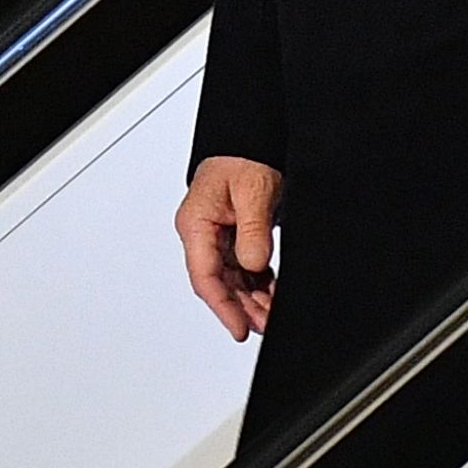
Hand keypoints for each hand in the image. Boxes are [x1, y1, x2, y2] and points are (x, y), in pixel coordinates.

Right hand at [174, 154, 281, 339]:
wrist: (250, 139)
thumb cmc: (243, 157)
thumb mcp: (252, 191)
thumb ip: (252, 230)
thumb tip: (252, 264)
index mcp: (196, 223)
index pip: (205, 276)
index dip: (223, 307)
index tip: (240, 328)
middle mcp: (202, 233)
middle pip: (218, 283)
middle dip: (242, 308)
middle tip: (266, 325)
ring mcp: (217, 236)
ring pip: (231, 280)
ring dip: (251, 299)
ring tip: (272, 314)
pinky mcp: (233, 236)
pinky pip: (242, 269)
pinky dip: (257, 283)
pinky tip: (272, 294)